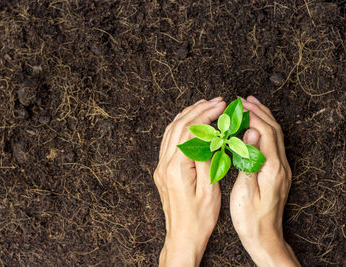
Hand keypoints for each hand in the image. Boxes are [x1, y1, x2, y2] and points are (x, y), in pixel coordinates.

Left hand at [154, 98, 225, 266]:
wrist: (182, 236)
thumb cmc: (199, 218)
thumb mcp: (210, 189)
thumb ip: (208, 160)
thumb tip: (211, 135)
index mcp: (176, 168)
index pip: (190, 131)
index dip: (206, 114)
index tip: (221, 105)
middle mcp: (164, 164)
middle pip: (178, 127)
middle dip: (198, 110)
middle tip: (215, 100)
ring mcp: (161, 167)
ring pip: (171, 132)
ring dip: (187, 116)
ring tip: (203, 104)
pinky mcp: (163, 170)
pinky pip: (168, 141)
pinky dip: (179, 128)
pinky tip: (189, 122)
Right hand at [230, 96, 299, 265]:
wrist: (265, 237)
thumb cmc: (250, 218)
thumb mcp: (245, 190)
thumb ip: (249, 159)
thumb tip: (252, 132)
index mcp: (272, 167)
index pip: (264, 131)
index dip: (252, 115)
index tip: (237, 104)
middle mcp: (280, 165)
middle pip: (273, 129)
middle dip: (259, 111)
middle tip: (242, 99)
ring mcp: (280, 168)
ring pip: (275, 135)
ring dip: (263, 118)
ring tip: (250, 106)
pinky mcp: (277, 172)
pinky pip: (273, 143)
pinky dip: (264, 130)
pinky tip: (254, 129)